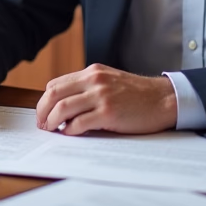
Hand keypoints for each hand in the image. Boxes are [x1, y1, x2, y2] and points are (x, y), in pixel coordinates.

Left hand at [35, 64, 177, 134]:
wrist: (164, 99)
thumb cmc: (138, 94)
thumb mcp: (110, 81)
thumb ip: (89, 87)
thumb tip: (65, 106)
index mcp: (92, 72)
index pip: (56, 84)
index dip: (45, 101)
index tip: (43, 113)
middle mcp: (94, 80)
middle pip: (53, 95)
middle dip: (42, 111)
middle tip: (42, 125)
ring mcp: (101, 96)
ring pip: (62, 108)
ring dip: (52, 122)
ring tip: (52, 130)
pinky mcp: (108, 112)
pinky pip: (79, 123)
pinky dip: (69, 130)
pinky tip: (70, 134)